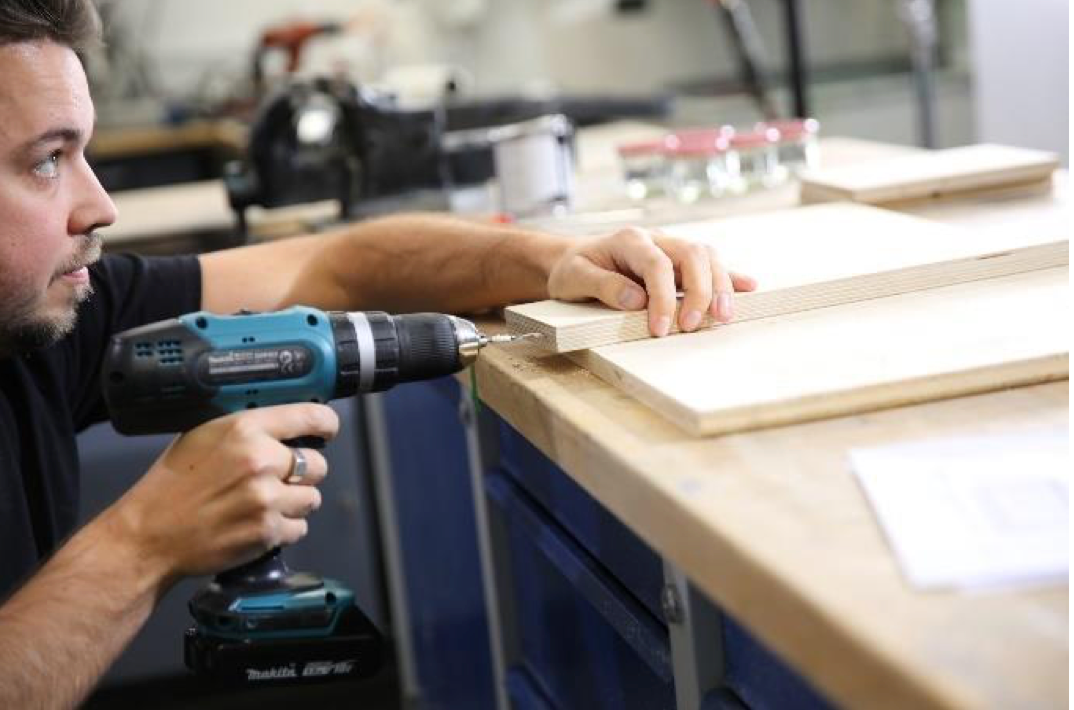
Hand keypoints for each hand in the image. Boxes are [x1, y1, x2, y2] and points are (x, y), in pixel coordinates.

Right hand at [105, 403, 338, 582]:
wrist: (149, 535)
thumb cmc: (171, 486)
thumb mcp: (202, 436)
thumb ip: (246, 428)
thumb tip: (283, 423)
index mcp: (245, 429)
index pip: (310, 416)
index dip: (326, 423)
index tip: (327, 429)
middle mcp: (260, 460)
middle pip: (318, 464)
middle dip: (304, 473)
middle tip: (280, 480)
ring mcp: (266, 498)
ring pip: (312, 498)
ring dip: (295, 503)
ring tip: (264, 504)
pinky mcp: (267, 531)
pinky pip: (300, 527)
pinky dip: (285, 529)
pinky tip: (258, 524)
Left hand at [546, 227, 756, 336]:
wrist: (572, 259)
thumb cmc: (572, 269)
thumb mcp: (574, 277)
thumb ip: (602, 285)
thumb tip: (636, 300)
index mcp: (629, 240)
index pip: (657, 264)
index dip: (663, 297)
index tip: (660, 329)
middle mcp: (656, 239)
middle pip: (692, 254)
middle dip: (699, 290)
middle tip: (692, 326)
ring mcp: (670, 248)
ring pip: (706, 257)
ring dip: (719, 286)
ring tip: (723, 317)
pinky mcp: (679, 263)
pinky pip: (709, 265)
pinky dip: (729, 277)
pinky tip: (748, 287)